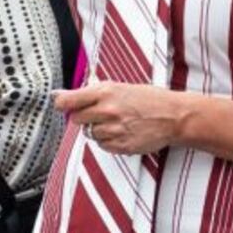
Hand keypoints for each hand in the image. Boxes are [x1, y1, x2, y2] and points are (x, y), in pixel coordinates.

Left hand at [54, 82, 187, 155]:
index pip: (68, 101)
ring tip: (116, 122)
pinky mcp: (120, 146)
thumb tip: (59, 95)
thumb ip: (91, 92)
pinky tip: (122, 132)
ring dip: (98, 130)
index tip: (61, 104)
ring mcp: (113, 130)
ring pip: (90, 134)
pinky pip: (102, 145)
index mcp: (105, 92)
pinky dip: (108, 140)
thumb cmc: (148, 99)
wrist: (173, 116)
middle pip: (77, 119)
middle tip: (100, 113)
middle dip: (84, 117)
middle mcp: (107, 111)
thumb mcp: (120, 87)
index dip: (62, 104)